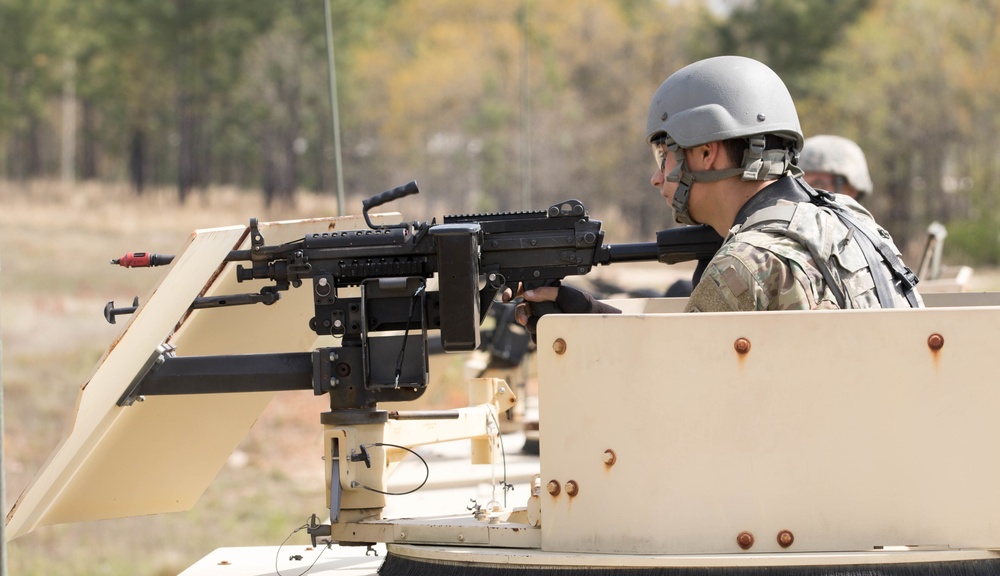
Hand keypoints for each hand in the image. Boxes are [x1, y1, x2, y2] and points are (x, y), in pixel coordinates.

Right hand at [504, 284, 619, 337]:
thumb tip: (528, 294)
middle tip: (524, 317)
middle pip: (521, 310)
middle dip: (520, 313)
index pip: (523, 291)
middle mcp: (540, 307)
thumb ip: (545, 292)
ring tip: (543, 323)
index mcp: (542, 294)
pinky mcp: (545, 334)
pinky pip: (535, 336)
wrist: (590, 321)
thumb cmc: (580, 304)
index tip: (508, 296)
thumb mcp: (563, 294)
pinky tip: (548, 331)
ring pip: (527, 324)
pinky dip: (539, 334)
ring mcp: (541, 321)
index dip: (513, 292)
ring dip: (532, 324)